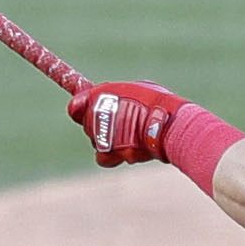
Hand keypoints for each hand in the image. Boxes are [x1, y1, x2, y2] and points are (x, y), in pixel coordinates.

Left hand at [70, 80, 184, 165]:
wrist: (169, 124)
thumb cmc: (159, 103)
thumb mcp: (138, 88)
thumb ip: (119, 94)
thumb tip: (116, 100)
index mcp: (99, 95)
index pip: (75, 106)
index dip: (81, 108)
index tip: (86, 109)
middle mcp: (94, 116)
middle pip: (86, 123)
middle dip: (99, 122)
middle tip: (120, 121)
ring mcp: (101, 136)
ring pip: (95, 140)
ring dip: (107, 139)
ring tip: (130, 135)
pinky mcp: (111, 153)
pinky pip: (103, 158)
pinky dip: (111, 156)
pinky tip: (124, 150)